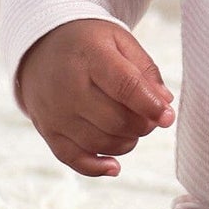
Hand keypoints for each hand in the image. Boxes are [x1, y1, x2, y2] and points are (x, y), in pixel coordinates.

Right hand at [17, 18, 174, 177]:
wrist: (41, 46)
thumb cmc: (90, 43)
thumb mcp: (120, 41)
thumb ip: (146, 70)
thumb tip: (165, 103)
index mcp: (91, 56)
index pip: (125, 86)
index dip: (150, 106)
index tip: (167, 117)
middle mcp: (68, 86)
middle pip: (116, 121)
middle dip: (142, 125)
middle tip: (150, 118)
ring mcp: (55, 111)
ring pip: (100, 143)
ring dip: (126, 143)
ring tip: (132, 127)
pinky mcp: (47, 130)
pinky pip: (73, 158)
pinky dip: (97, 167)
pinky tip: (115, 165)